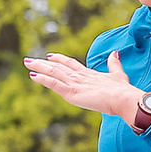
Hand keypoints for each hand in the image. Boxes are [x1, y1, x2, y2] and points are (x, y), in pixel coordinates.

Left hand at [25, 51, 142, 120]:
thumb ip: (114, 64)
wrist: (122, 98)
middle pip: (58, 67)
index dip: (60, 59)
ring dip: (39, 68)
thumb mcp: (118, 75)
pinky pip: (54, 83)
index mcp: (89, 74)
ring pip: (53, 73)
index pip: (71, 64)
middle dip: (43, 63)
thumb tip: (115, 53)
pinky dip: (43, 79)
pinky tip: (33, 76)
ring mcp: (75, 84)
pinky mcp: (71, 92)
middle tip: (31, 60)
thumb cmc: (122, 90)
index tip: (50, 56)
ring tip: (27, 63)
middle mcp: (80, 76)